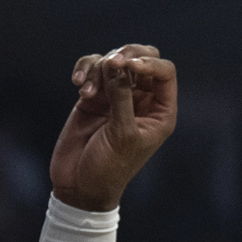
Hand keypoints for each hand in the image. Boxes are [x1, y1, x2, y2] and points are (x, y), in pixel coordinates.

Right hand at [49, 44, 177, 212]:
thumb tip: (118, 64)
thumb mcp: (121, 133)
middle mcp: (142, 100)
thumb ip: (122, 96)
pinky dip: (84, 70)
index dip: (148, 63)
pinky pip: (92, 69)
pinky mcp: (93, 97)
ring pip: (114, 60)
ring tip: (86, 92)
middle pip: (142, 58)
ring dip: (99, 68)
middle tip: (110, 64)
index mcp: (160, 112)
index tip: (126, 66)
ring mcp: (117, 96)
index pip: (164, 72)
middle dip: (125, 56)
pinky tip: (77, 85)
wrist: (79, 185)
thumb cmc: (109, 167)